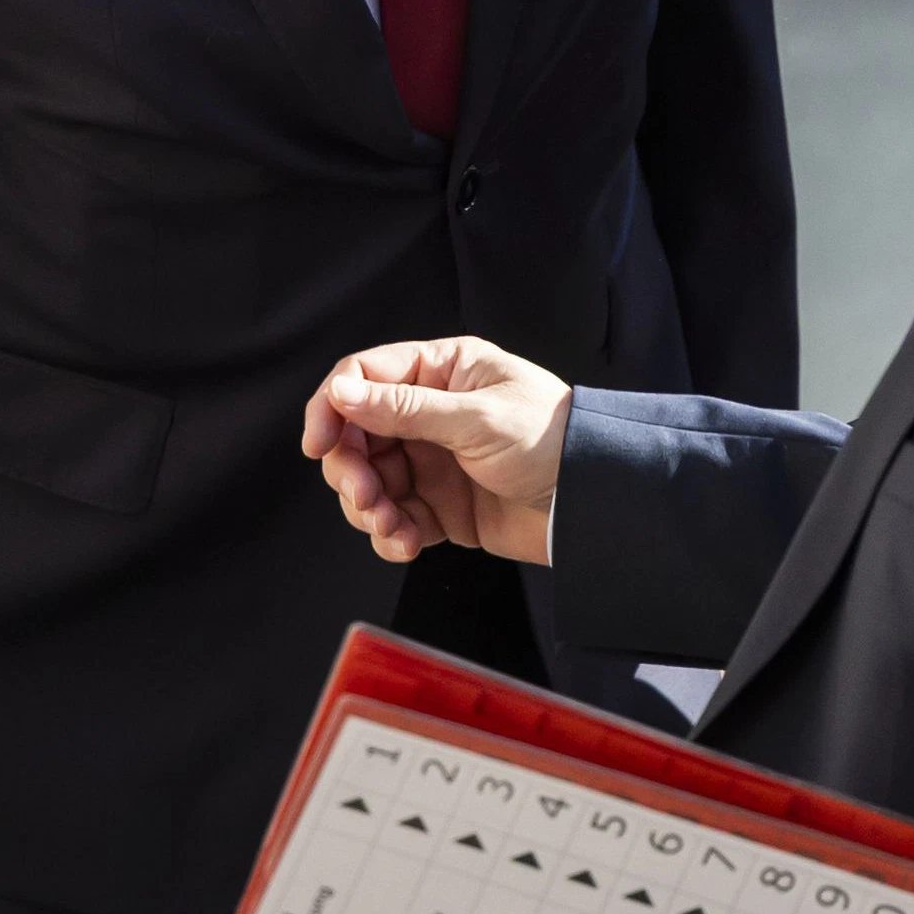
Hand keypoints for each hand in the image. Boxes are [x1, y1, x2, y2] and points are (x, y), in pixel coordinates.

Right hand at [301, 336, 570, 565]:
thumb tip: (342, 393)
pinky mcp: (439, 505)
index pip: (363, 376)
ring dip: (368, 508)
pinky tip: (406, 543)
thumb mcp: (477, 419)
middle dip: (351, 470)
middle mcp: (430, 412)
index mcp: (441, 371)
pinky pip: (394, 518)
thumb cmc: (552, 441)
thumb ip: (406, 409)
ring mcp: (432, 460)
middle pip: (357, 435)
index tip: (320, 444)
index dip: (332, 407)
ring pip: (369, 481)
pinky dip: (391, 534)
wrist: (594, 503)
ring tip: (391, 527)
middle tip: (365, 497)